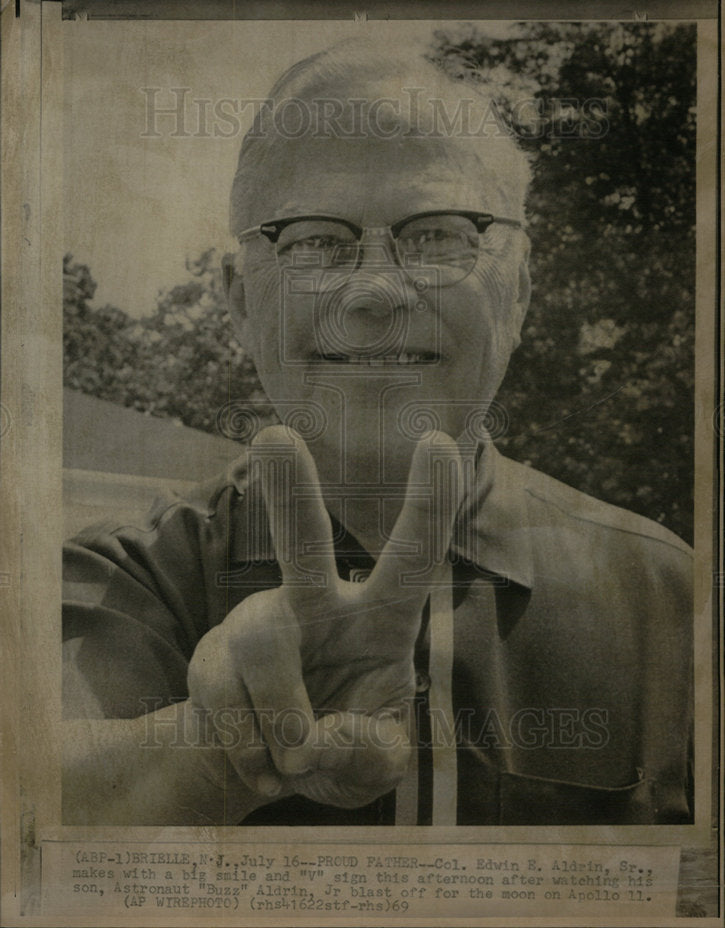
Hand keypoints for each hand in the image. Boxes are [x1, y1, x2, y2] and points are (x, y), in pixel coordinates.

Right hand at [188, 426, 463, 809]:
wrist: (269, 771)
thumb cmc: (341, 752)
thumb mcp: (375, 767)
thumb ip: (370, 757)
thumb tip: (319, 736)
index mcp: (381, 620)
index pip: (411, 558)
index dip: (428, 504)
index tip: (437, 440)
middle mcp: (317, 604)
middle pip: (303, 542)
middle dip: (290, 490)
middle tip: (273, 435)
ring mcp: (260, 625)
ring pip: (261, 648)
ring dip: (281, 723)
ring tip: (295, 764)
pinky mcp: (213, 655)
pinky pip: (221, 694)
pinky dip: (249, 749)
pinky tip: (264, 765)